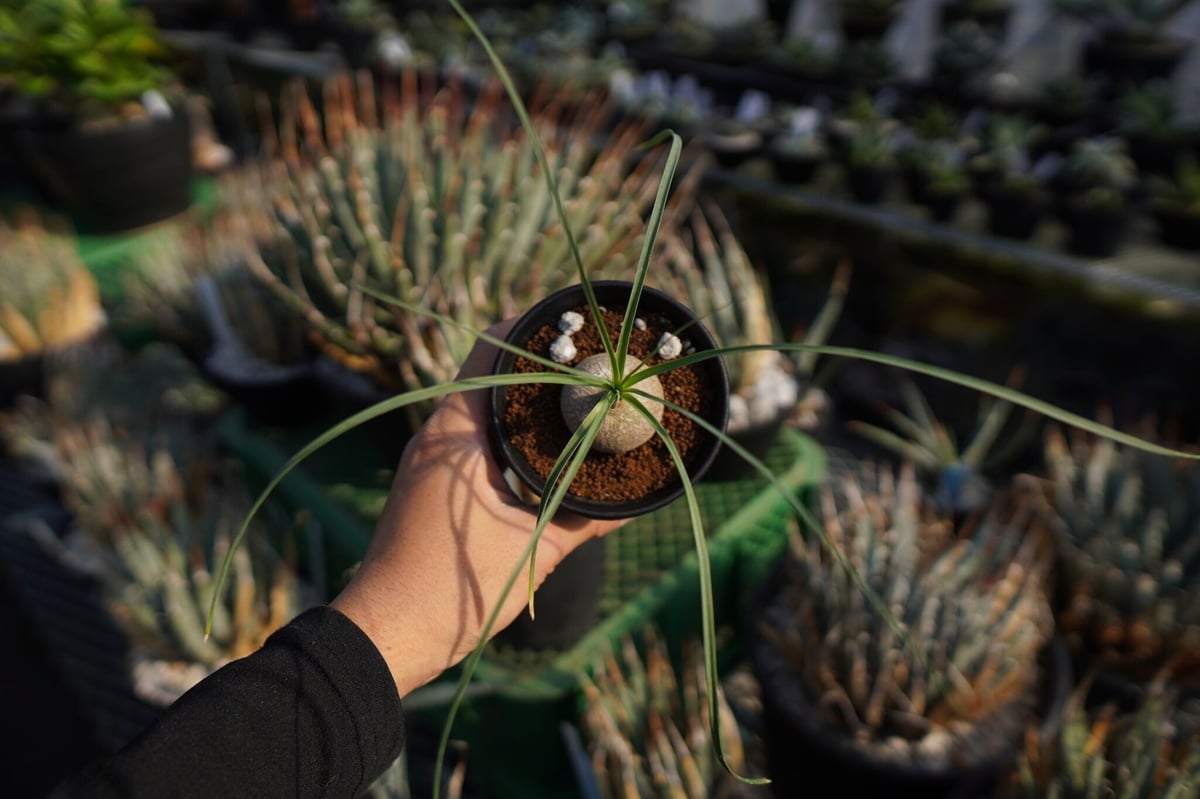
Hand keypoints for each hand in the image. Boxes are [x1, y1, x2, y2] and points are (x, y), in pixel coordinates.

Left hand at [331, 322, 626, 695]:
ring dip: (521, 403)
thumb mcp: (534, 550)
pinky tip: (545, 449)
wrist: (391, 630)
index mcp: (456, 434)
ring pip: (482, 411)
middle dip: (537, 366)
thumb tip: (636, 504)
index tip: (572, 321)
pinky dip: (508, 437)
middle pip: (489, 378)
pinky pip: (475, 442)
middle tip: (588, 358)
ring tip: (575, 396)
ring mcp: (430, 461)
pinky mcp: (430, 486)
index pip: (490, 354)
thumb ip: (586, 521)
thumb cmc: (455, 586)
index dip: (530, 330)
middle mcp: (438, 437)